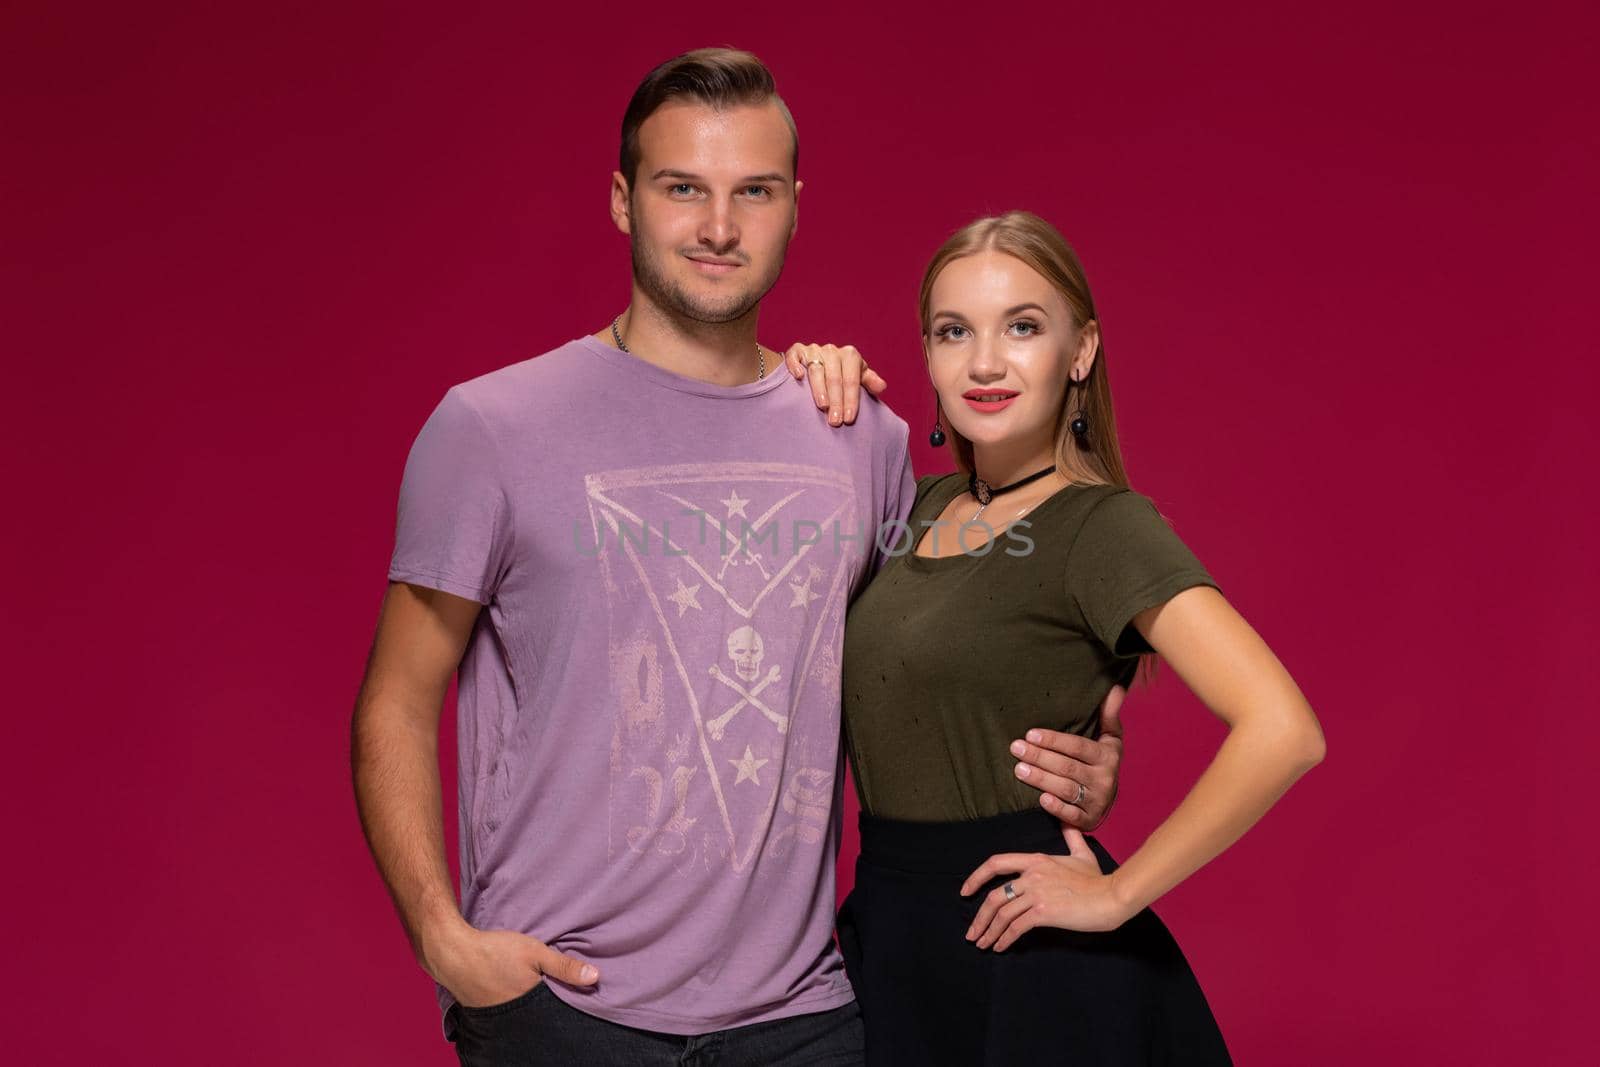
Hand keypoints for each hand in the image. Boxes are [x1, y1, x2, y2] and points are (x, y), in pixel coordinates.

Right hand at [424, 923, 598, 1008]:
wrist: (452, 953)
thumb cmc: (494, 951)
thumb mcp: (535, 952)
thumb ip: (564, 966)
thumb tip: (595, 977)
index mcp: (531, 1003)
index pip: (558, 1015)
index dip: (569, 1011)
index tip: (581, 1010)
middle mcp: (516, 1016)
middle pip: (542, 1020)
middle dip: (552, 1015)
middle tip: (561, 1010)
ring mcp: (500, 1017)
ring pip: (526, 1019)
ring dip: (535, 1013)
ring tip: (541, 1004)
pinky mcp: (488, 1014)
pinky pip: (510, 1016)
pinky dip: (519, 1011)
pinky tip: (520, 1002)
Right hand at [783, 343, 887, 424]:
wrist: (822, 361)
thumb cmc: (844, 373)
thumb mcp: (858, 376)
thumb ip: (869, 381)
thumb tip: (882, 387)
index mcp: (849, 355)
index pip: (851, 380)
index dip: (851, 399)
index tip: (849, 418)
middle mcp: (831, 351)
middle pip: (834, 377)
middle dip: (836, 401)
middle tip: (835, 421)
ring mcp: (813, 350)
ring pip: (816, 370)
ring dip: (819, 389)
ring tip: (822, 407)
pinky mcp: (797, 351)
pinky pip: (794, 356)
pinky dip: (795, 365)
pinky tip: (798, 377)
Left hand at [960, 826, 1131, 949]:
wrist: (1111, 896)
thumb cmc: (1097, 878)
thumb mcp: (1082, 853)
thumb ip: (1071, 837)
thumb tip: (1069, 822)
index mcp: (1035, 860)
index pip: (996, 863)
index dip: (976, 877)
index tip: (965, 892)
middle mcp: (1031, 874)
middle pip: (993, 896)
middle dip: (979, 917)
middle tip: (972, 933)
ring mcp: (1036, 893)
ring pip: (1002, 914)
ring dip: (989, 932)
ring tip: (983, 944)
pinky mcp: (1043, 911)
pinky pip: (1016, 927)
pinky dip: (1004, 938)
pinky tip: (1000, 947)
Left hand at [1010, 685, 1125, 830]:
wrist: (1107, 797)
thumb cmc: (1101, 760)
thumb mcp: (1109, 738)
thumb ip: (1109, 715)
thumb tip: (1116, 689)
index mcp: (1108, 756)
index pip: (1078, 746)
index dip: (1054, 740)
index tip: (1030, 733)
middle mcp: (1105, 779)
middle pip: (1068, 767)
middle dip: (1040, 757)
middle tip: (1016, 748)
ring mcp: (1097, 801)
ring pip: (1066, 789)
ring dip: (1041, 779)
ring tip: (1018, 769)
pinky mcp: (1088, 820)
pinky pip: (1072, 815)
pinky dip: (1057, 808)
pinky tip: (1040, 800)